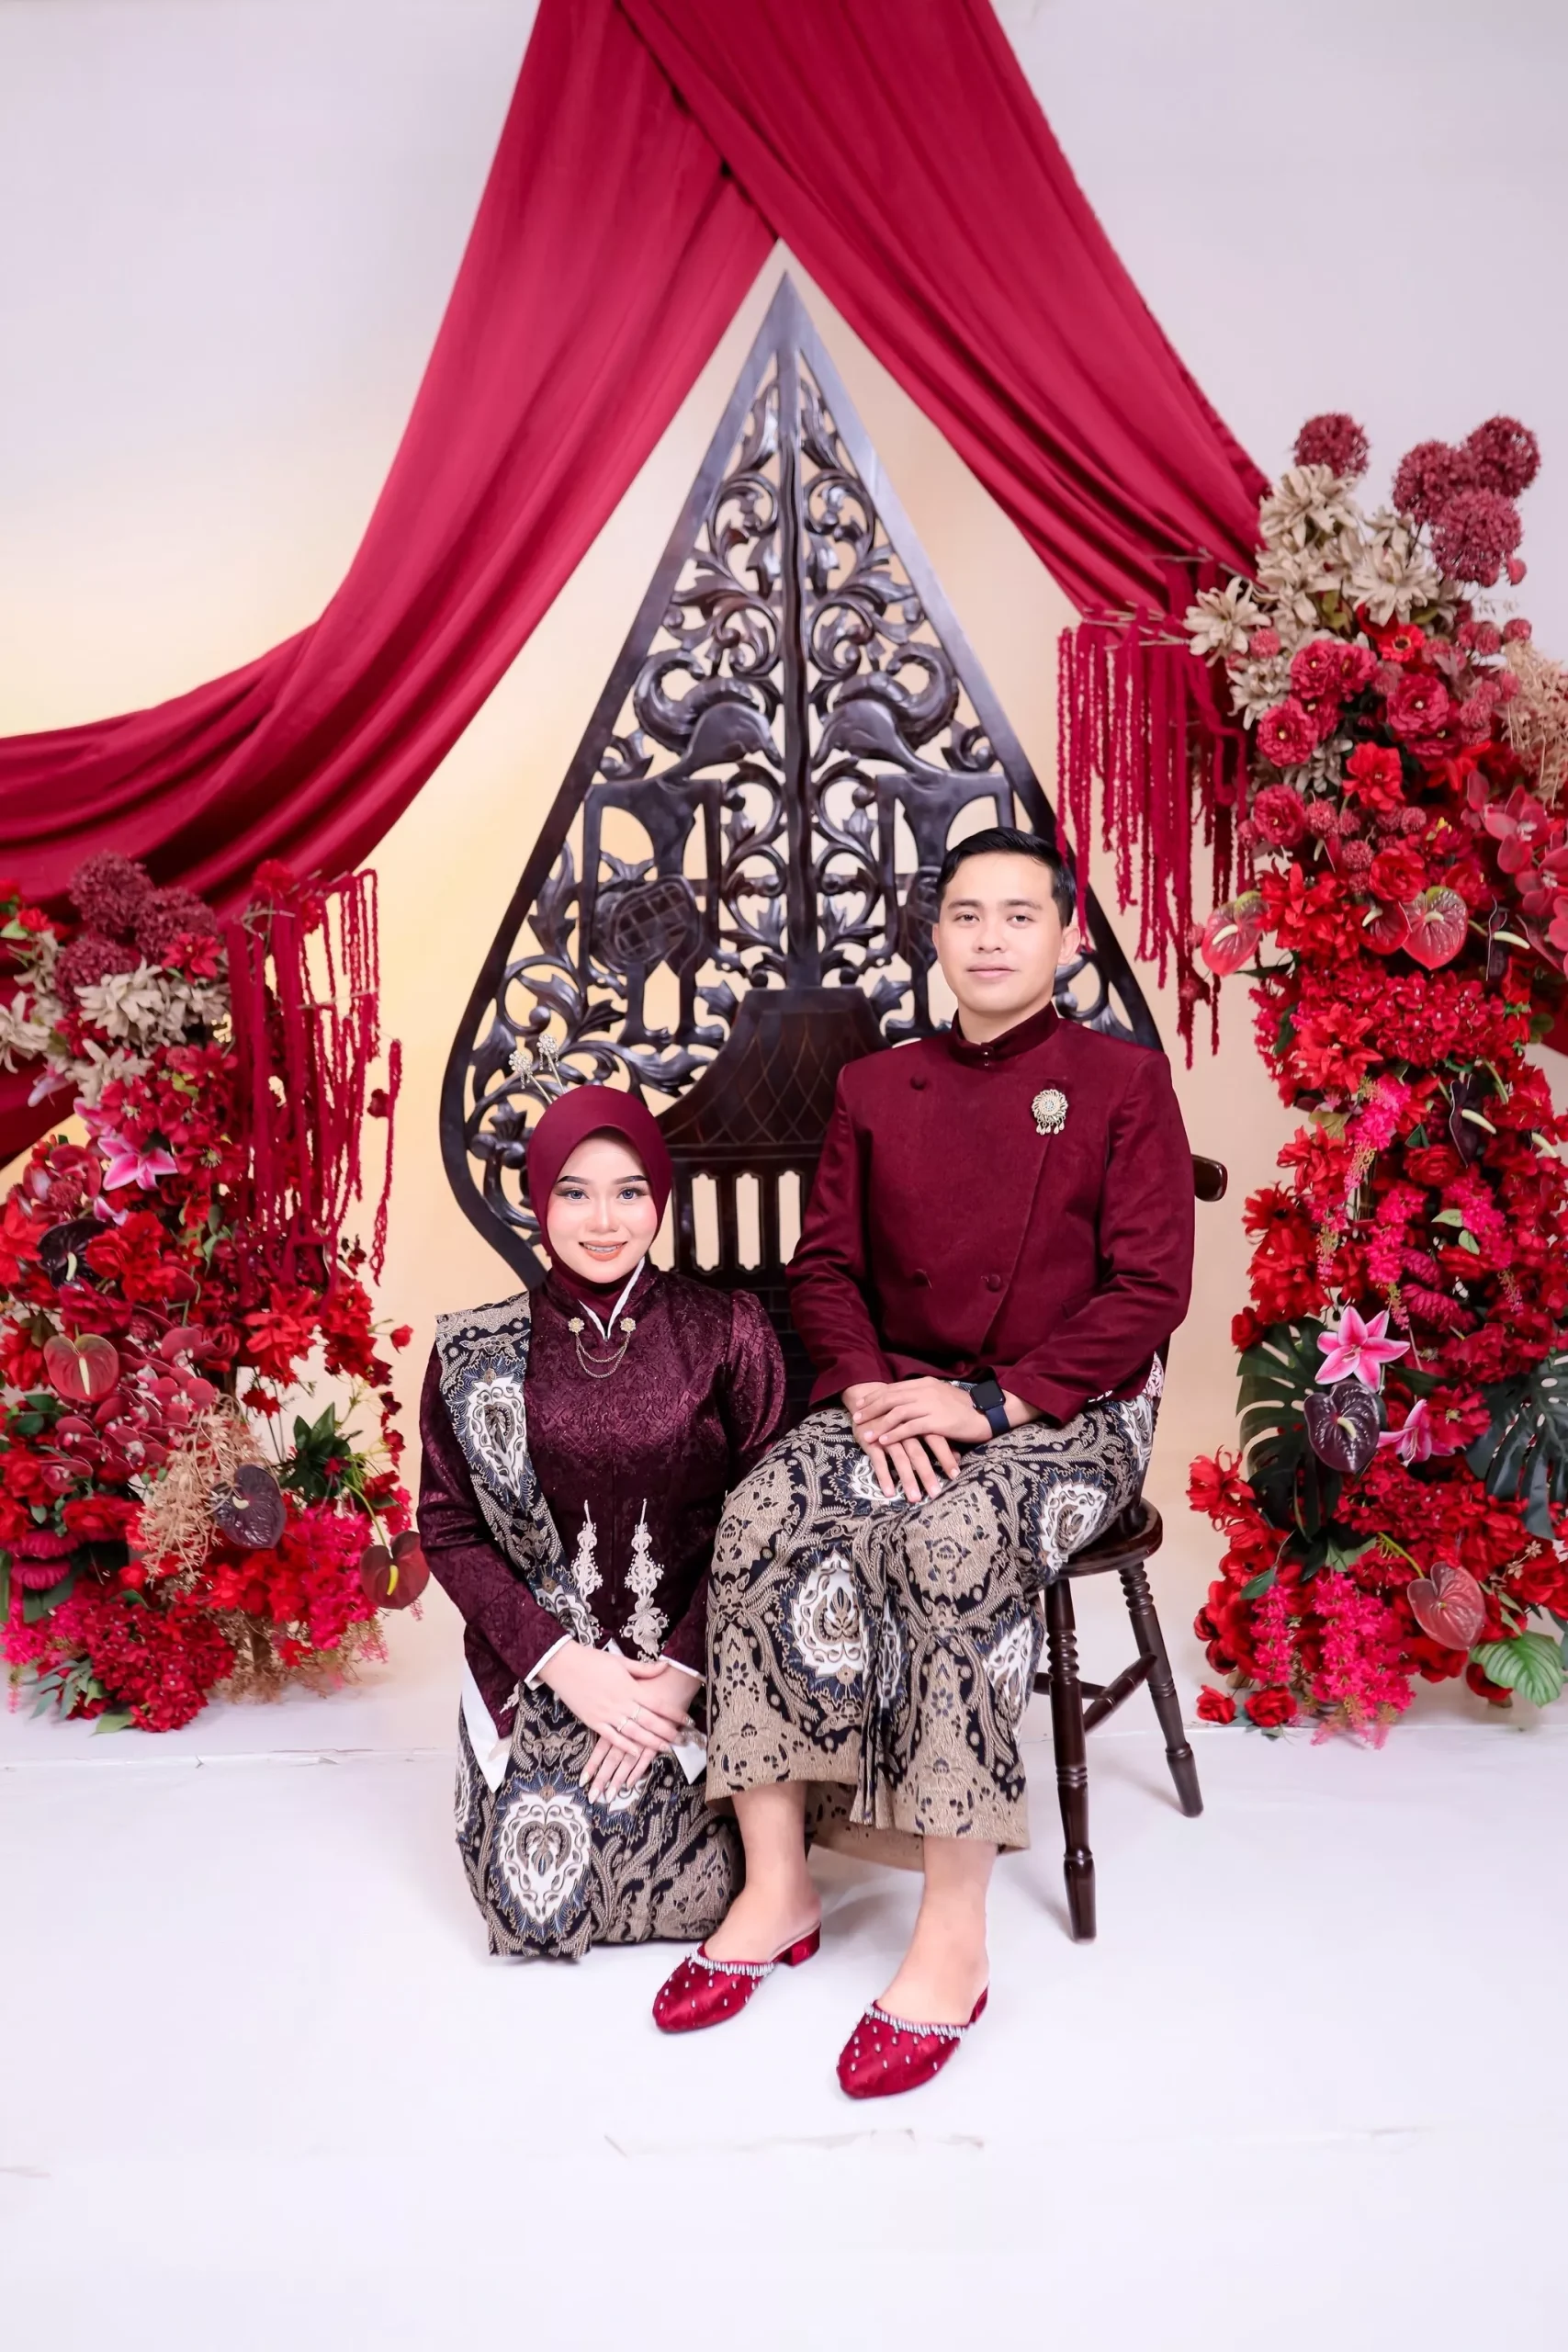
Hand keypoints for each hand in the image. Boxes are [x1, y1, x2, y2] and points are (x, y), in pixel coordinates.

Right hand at [580, 1657, 698, 1800]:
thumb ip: (644, 1669)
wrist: (564, 1665)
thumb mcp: (621, 1662)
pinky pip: (612, 1737)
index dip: (674, 1714)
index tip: (688, 1721)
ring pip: (634, 1732)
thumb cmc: (593, 1660)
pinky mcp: (593, 1721)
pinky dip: (625, 1745)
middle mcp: (620, 1703)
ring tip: (666, 1748)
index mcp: (629, 1687)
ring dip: (651, 1742)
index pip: (657, 1704)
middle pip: (649, 1721)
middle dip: (667, 1732)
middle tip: (682, 1740)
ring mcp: (606, 1714)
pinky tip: (637, 1752)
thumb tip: (665, 1666)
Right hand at [842, 1381, 953, 1502]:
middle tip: (935, 1493)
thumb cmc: (898, 1415)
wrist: (865, 1401)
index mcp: (918, 1422)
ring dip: (908, 1480)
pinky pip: (878, 1462)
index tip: (955, 1475)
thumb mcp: (918, 1423)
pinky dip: (884, 1477)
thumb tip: (958, 1455)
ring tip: (915, 1498)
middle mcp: (904, 1429)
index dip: (945, 1457)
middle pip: (918, 1454)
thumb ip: (938, 1437)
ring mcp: (886, 1436)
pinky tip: (890, 1493)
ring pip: (900, 1459)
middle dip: (927, 1474)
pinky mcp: (871, 1442)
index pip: (936, 1440)